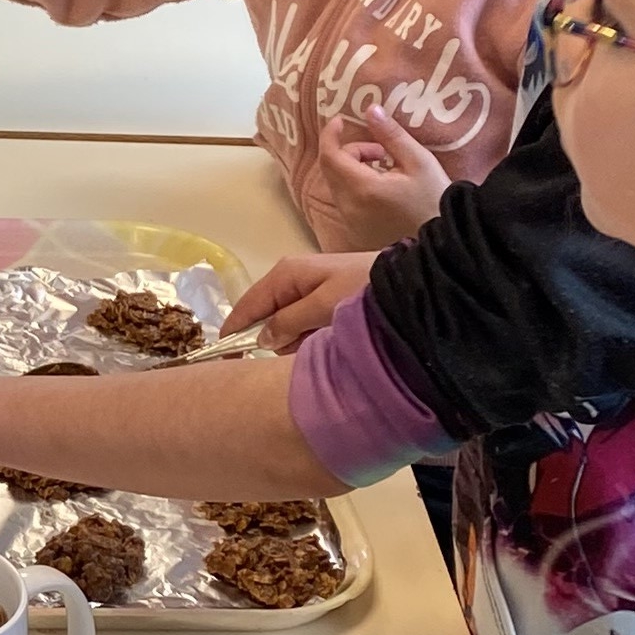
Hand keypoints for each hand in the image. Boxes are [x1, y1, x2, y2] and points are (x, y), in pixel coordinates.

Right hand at [221, 249, 372, 349]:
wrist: (409, 283)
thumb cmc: (363, 291)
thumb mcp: (323, 307)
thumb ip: (288, 323)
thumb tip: (261, 340)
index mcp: (285, 275)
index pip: (247, 305)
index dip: (233, 332)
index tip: (224, 359)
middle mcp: (292, 279)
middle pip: (264, 316)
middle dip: (272, 340)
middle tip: (290, 355)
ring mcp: (309, 289)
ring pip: (286, 324)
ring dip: (295, 341)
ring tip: (315, 348)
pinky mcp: (325, 300)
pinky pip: (304, 324)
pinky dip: (310, 337)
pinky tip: (325, 343)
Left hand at [317, 104, 447, 246]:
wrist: (444, 243)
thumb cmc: (435, 199)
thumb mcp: (419, 161)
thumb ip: (392, 135)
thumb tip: (371, 109)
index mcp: (362, 189)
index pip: (330, 156)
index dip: (330, 134)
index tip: (341, 120)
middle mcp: (349, 208)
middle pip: (331, 168)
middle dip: (351, 151)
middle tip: (382, 151)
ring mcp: (350, 223)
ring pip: (337, 184)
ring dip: (353, 169)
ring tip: (386, 169)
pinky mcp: (355, 232)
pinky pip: (344, 201)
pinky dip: (355, 187)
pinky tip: (382, 188)